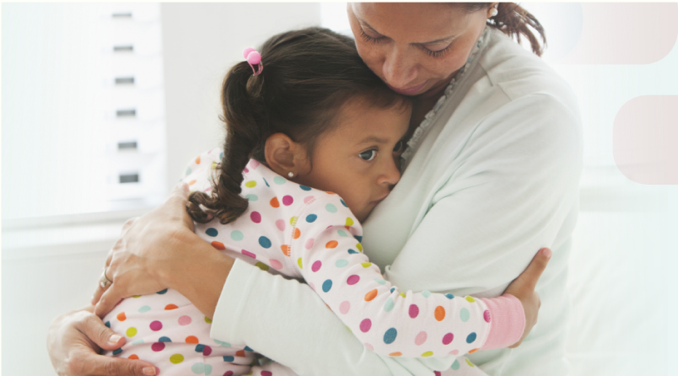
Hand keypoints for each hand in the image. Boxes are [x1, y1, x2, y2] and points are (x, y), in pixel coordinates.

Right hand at [47, 306, 156, 375]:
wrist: (55, 337)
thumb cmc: (71, 325)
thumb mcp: (84, 320)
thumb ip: (101, 331)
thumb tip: (120, 342)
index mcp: (78, 361)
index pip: (110, 368)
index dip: (132, 369)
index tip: (151, 369)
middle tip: (157, 373)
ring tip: (149, 373)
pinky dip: (122, 375)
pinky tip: (138, 373)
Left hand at [92, 183, 196, 316]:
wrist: (173, 250)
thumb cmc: (174, 228)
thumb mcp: (175, 206)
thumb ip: (178, 194)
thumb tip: (184, 183)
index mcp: (133, 229)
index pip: (127, 234)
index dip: (130, 240)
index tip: (132, 244)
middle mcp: (121, 247)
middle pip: (113, 256)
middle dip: (115, 263)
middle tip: (116, 271)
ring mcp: (119, 267)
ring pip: (106, 276)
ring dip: (104, 284)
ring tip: (100, 293)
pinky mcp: (121, 285)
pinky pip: (108, 298)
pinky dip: (102, 305)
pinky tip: (98, 312)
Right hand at [504, 247, 550, 347]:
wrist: (505, 321)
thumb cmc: (516, 299)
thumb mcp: (527, 280)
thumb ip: (537, 265)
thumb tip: (548, 249)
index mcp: (535, 304)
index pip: (531, 296)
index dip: (523, 293)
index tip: (514, 291)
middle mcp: (532, 317)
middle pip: (525, 310)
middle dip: (518, 307)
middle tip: (505, 302)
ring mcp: (524, 329)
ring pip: (518, 322)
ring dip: (512, 318)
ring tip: (501, 314)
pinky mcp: (515, 339)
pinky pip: (510, 334)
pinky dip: (506, 330)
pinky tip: (498, 327)